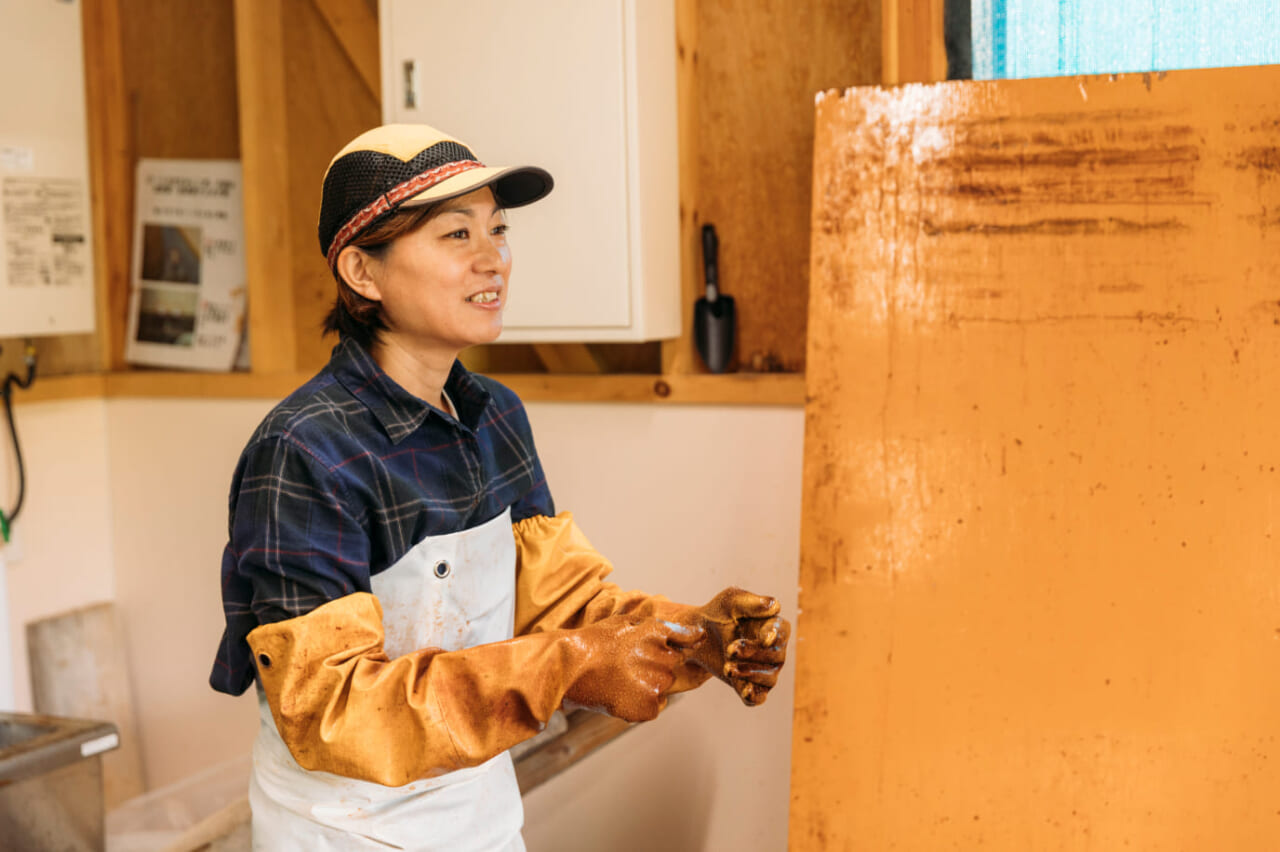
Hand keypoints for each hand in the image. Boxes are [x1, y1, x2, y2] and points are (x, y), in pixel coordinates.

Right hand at [564, 614, 705, 721]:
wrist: (568, 668)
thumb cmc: (590, 643)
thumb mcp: (621, 623)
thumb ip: (650, 626)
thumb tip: (672, 629)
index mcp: (656, 633)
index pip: (687, 638)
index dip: (692, 641)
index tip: (697, 641)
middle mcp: (661, 658)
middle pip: (672, 665)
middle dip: (657, 666)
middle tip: (629, 667)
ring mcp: (656, 684)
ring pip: (663, 686)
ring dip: (649, 685)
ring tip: (621, 681)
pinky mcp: (649, 706)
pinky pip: (655, 705)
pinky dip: (641, 704)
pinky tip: (621, 695)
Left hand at [684, 587, 790, 706]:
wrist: (698, 636)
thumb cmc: (718, 614)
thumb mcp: (730, 602)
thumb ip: (750, 602)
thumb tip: (774, 606)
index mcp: (772, 626)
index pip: (782, 632)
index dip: (776, 636)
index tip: (764, 639)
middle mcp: (774, 650)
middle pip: (776, 657)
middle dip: (753, 654)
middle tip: (730, 649)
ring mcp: (764, 671)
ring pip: (768, 679)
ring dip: (749, 673)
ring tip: (728, 667)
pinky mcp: (749, 686)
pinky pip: (759, 697)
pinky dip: (754, 696)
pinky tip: (745, 692)